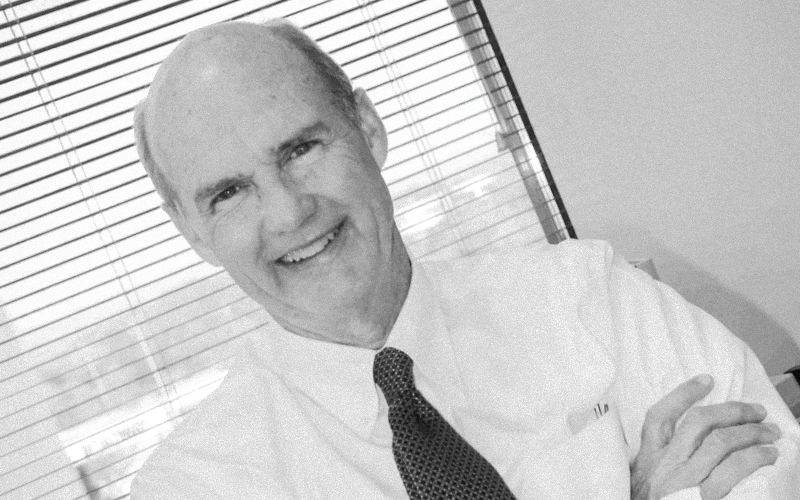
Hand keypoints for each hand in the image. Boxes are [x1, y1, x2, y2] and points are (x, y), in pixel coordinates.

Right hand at [631, 374, 780, 499]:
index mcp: (646, 460)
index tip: (707, 380)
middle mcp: (664, 465)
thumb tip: (658, 439)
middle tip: (755, 410)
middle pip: (698, 423)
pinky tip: (768, 455)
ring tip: (770, 432)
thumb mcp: (638, 483)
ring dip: (751, 432)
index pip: (659, 416)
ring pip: (720, 442)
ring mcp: (684, 481)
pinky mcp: (703, 499)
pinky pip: (733, 470)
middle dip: (731, 410)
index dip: (683, 394)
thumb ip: (647, 462)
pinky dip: (754, 457)